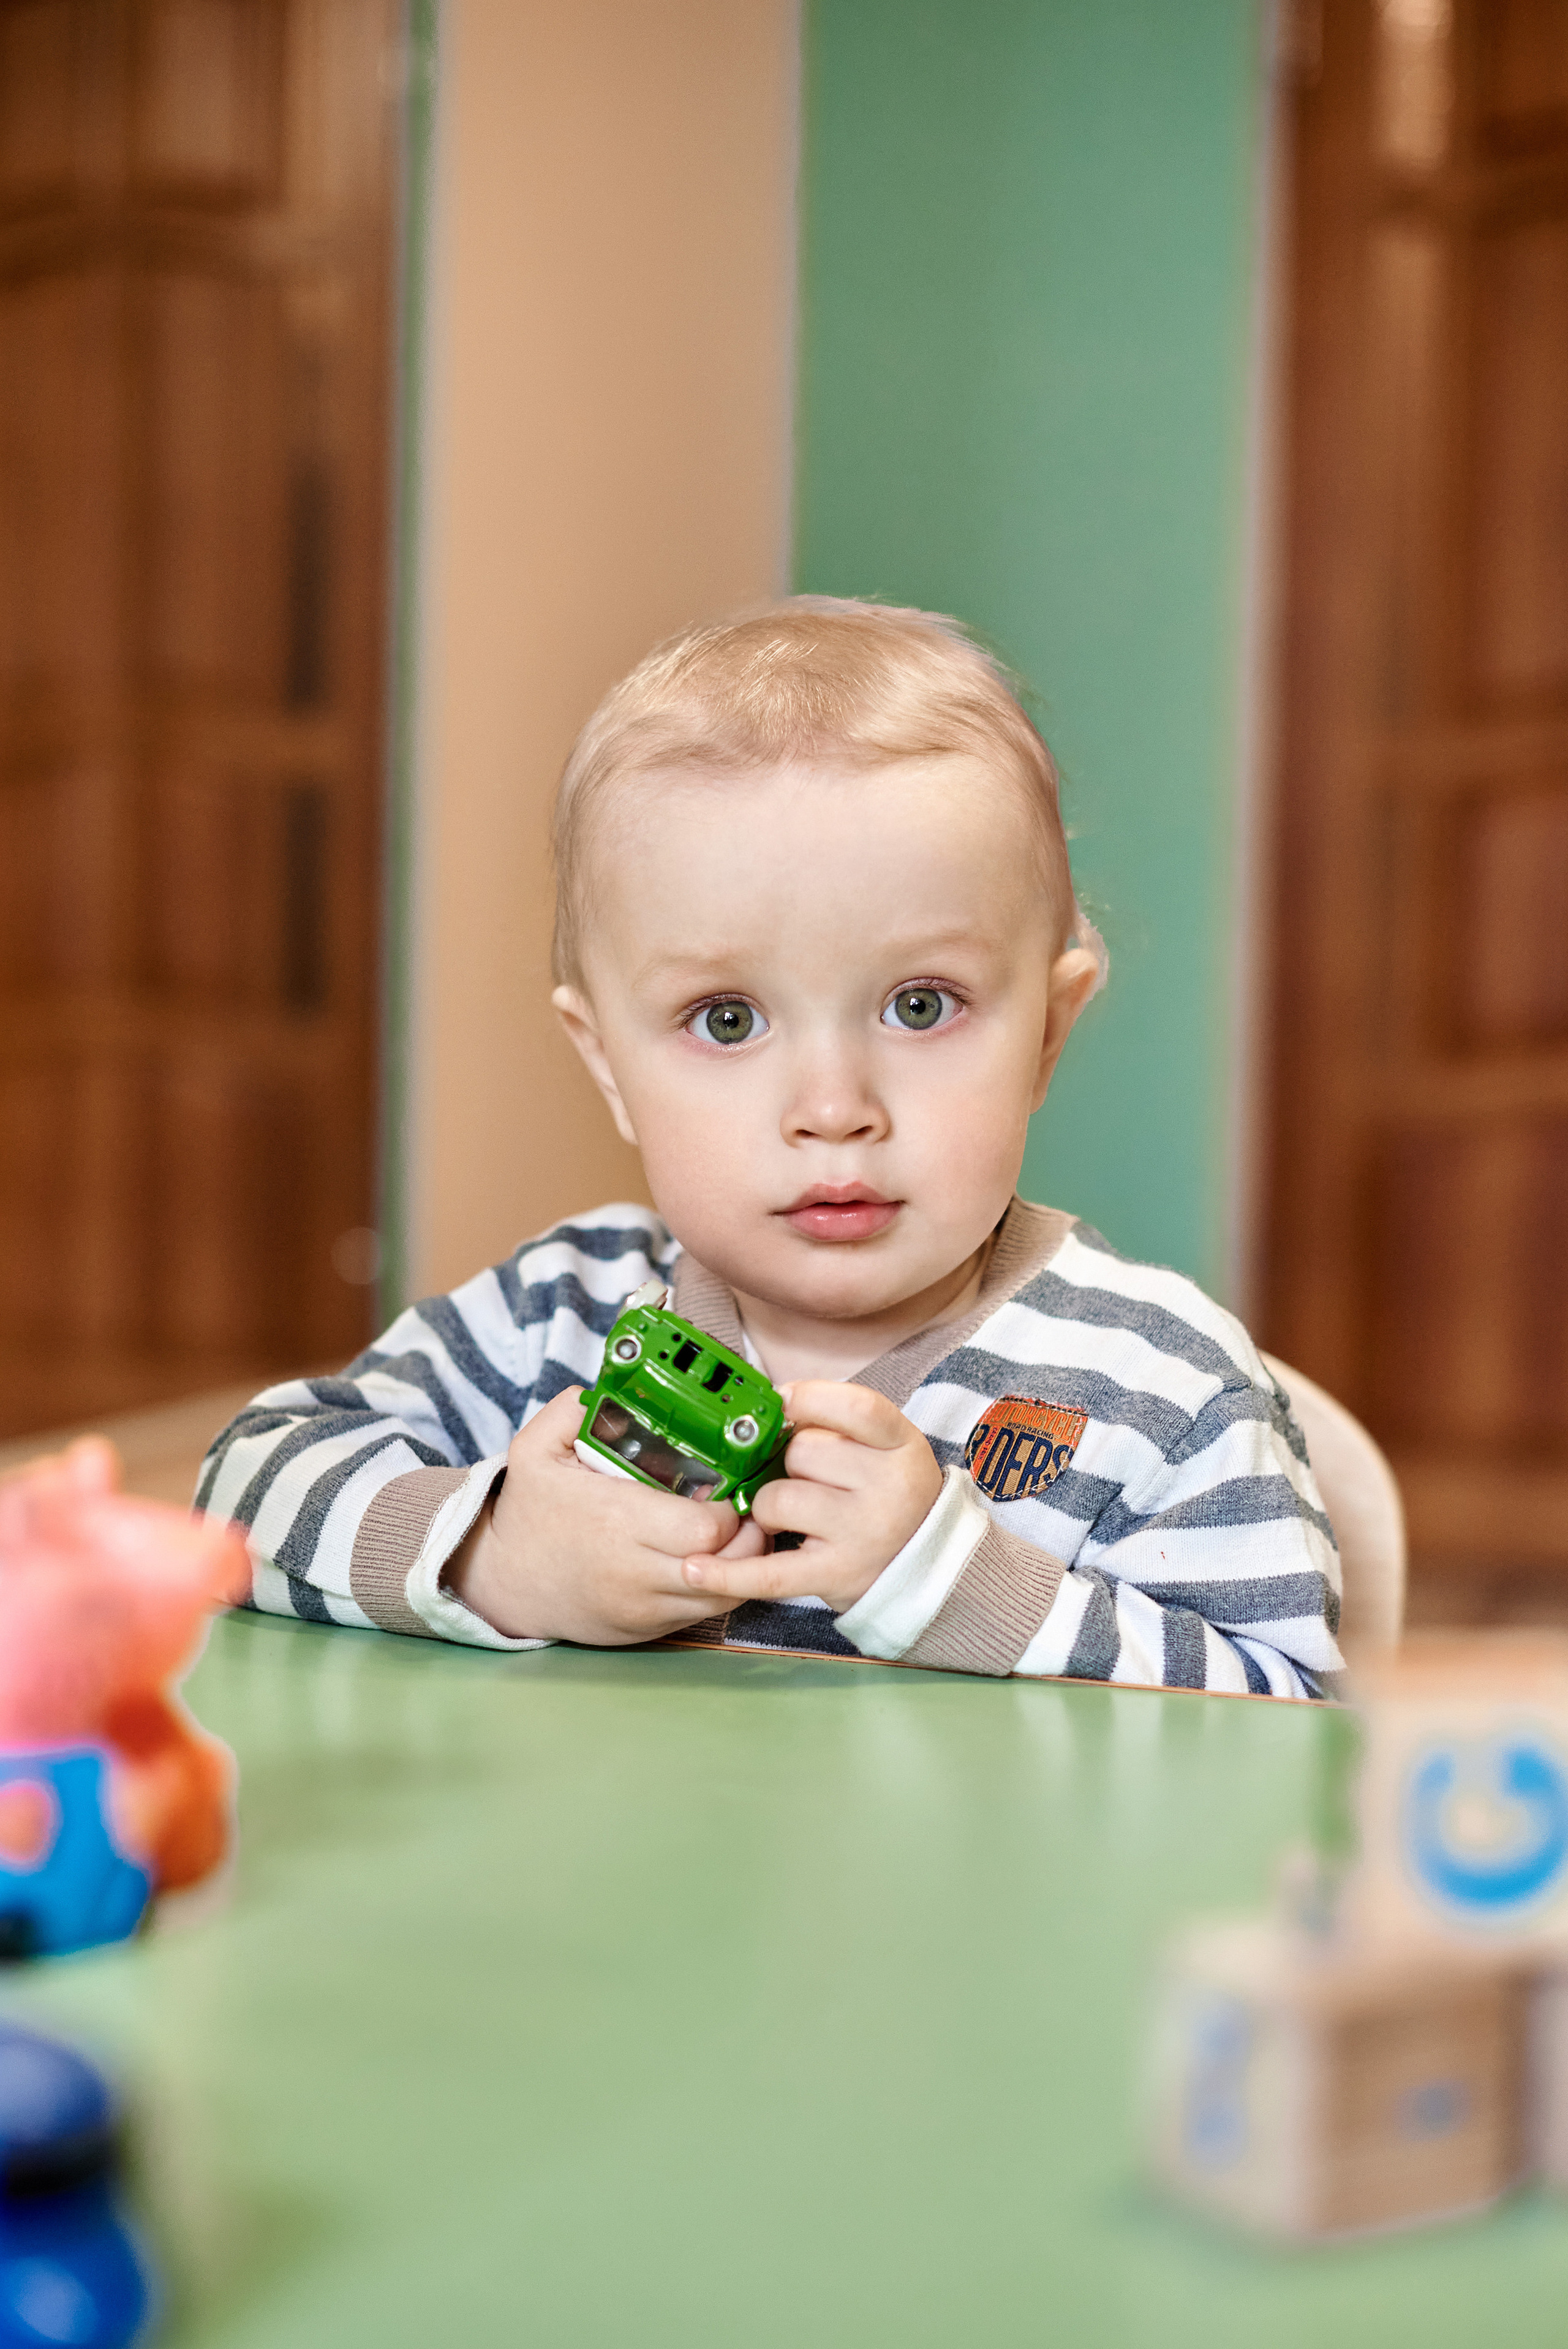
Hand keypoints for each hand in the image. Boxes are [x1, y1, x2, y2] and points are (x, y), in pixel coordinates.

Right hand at [444, 1387, 766, 1642]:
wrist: (503, 1583)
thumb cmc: (528, 1514)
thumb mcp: (534, 1451)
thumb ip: (573, 1411)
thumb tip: (614, 1387)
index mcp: (617, 1521)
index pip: (706, 1526)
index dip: (730, 1507)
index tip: (727, 1485)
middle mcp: (635, 1571)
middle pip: (726, 1564)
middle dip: (748, 1534)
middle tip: (743, 1508)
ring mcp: (644, 1607)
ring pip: (724, 1595)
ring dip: (742, 1564)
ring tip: (736, 1533)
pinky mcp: (648, 1630)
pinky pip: (704, 1612)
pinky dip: (720, 1586)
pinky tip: (713, 1559)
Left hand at [682, 1382, 942, 1615]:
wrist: (922, 1564)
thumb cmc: (885, 1493)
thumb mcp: (883, 1446)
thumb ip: (836, 1421)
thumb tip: (769, 1405)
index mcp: (902, 1447)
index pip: (855, 1407)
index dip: (809, 1397)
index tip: (784, 1401)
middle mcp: (889, 1489)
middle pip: (804, 1452)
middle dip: (790, 1461)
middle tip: (809, 1478)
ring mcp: (863, 1534)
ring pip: (777, 1499)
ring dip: (769, 1505)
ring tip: (793, 1516)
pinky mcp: (834, 1576)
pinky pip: (769, 1572)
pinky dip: (727, 1573)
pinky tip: (694, 1569)